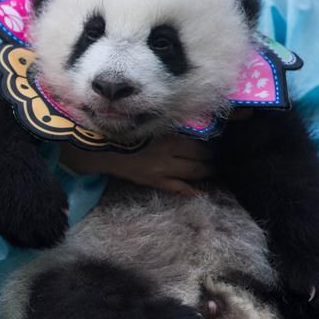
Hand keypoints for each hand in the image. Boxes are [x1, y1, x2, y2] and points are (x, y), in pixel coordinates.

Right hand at [60, 135, 212, 195]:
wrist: (101, 148)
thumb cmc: (124, 131)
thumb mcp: (149, 125)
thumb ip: (169, 128)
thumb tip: (191, 130)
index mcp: (169, 137)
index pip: (200, 143)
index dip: (210, 145)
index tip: (217, 144)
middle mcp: (170, 154)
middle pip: (200, 158)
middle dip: (211, 158)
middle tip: (217, 158)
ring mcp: (163, 170)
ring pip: (193, 173)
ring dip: (205, 172)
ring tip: (212, 171)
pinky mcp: (154, 181)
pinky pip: (176, 188)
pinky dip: (190, 191)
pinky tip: (200, 193)